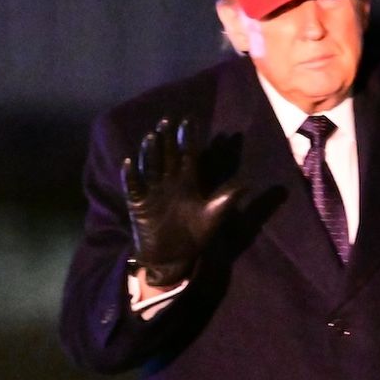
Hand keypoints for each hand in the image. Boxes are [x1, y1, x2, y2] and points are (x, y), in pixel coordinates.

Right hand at [121, 117, 240, 286]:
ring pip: (150, 166)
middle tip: (167, 121)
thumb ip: (228, 198)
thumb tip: (249, 182)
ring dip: (150, 152)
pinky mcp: (138, 203)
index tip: (189, 120)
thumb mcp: (214, 216)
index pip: (188, 155)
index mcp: (188, 181)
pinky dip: (131, 175)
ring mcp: (152, 191)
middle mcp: (169, 182)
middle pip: (167, 155)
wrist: (174, 258)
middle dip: (167, 139)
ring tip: (151, 136)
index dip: (188, 139)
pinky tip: (129, 162)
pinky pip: (133, 186)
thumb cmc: (195, 236)